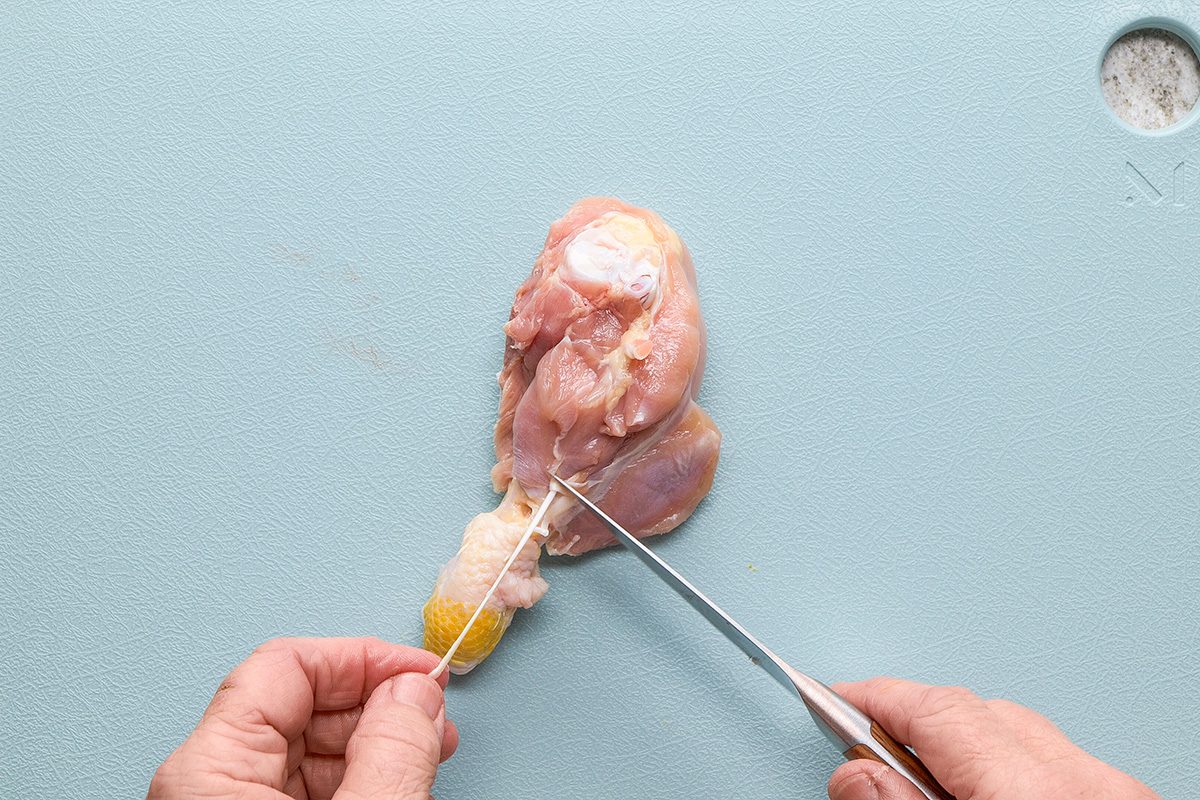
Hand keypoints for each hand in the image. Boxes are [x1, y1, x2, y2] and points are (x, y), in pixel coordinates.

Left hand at [148, 637, 458, 799]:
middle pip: (299, 704)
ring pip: (307, 749)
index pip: (285, 665)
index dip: (361, 659)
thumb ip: (392, 749)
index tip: (418, 672)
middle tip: (433, 717)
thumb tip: (414, 692)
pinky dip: (357, 779)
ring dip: (374, 742)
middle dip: (376, 702)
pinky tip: (396, 784)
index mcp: (210, 769)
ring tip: (425, 755)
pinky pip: (304, 789)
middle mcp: (207, 785)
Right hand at [827, 678, 1157, 799]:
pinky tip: (977, 791)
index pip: (938, 711)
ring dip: (961, 745)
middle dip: (914, 722)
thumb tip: (855, 771)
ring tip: (918, 781)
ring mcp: (1118, 792)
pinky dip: (1009, 767)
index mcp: (1034, 795)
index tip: (833, 697)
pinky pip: (1059, 761)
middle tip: (863, 754)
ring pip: (1022, 733)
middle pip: (979, 712)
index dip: (875, 698)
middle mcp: (1088, 784)